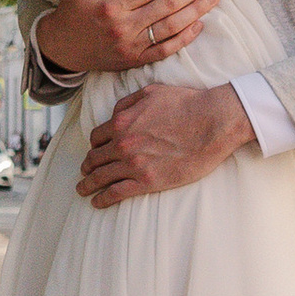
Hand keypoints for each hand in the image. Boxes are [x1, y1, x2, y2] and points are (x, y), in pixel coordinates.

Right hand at [34, 0, 220, 76]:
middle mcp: (125, 27)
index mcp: (113, 6)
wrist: (60, 48)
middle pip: (169, 5)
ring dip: (197, 11)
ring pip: (172, 27)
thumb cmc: (72, 12)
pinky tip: (199, 25)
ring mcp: (132, 46)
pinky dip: (184, 38)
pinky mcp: (135, 61)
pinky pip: (165, 50)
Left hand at [78, 82, 256, 206]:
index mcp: (122, 122)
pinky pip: (116, 193)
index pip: (96, 137)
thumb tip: (114, 114)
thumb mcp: (151, 92)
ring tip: (83, 190)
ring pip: (101, 177)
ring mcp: (134, 164)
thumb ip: (128, 103)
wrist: (212, 122)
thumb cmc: (186, 104)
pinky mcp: (147, 181)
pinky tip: (97, 202)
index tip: (94, 152)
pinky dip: (102, 199)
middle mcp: (123, 144)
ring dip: (88, 185)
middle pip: (94, 158)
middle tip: (85, 172)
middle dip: (87, 167)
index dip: (94, 146)